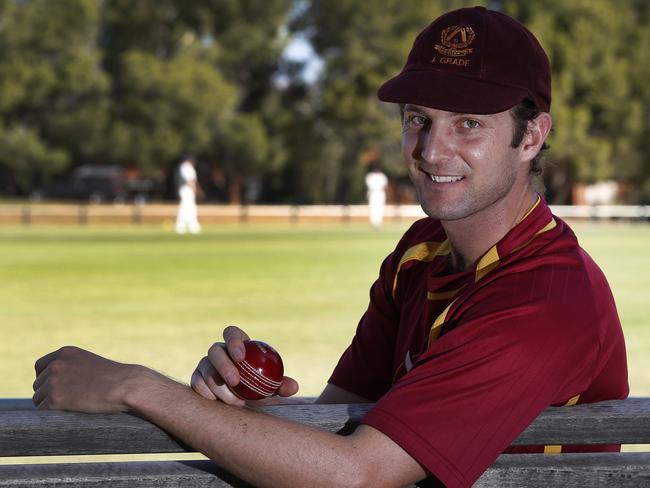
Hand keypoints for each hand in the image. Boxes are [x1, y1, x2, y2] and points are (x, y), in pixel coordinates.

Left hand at [32, 346, 148, 412]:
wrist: (125, 386)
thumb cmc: (114, 377)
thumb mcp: (90, 363)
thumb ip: (72, 367)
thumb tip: (56, 383)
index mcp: (65, 352)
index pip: (40, 366)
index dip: (45, 378)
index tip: (54, 387)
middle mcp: (56, 364)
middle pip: (38, 384)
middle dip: (49, 393)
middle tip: (68, 400)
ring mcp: (54, 382)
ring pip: (38, 398)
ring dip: (50, 404)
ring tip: (71, 406)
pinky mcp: (55, 399)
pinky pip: (42, 410)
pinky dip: (52, 414)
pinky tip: (68, 412)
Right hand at [191, 326, 298, 406]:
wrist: (241, 404)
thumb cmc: (259, 389)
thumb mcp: (271, 387)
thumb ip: (281, 385)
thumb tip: (293, 387)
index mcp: (237, 345)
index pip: (231, 333)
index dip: (233, 341)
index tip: (241, 357)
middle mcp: (218, 352)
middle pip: (215, 350)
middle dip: (224, 364)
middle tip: (236, 381)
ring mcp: (205, 365)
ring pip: (205, 369)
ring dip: (219, 386)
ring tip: (237, 402)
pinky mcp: (196, 379)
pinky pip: (197, 384)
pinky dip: (208, 394)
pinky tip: (220, 405)